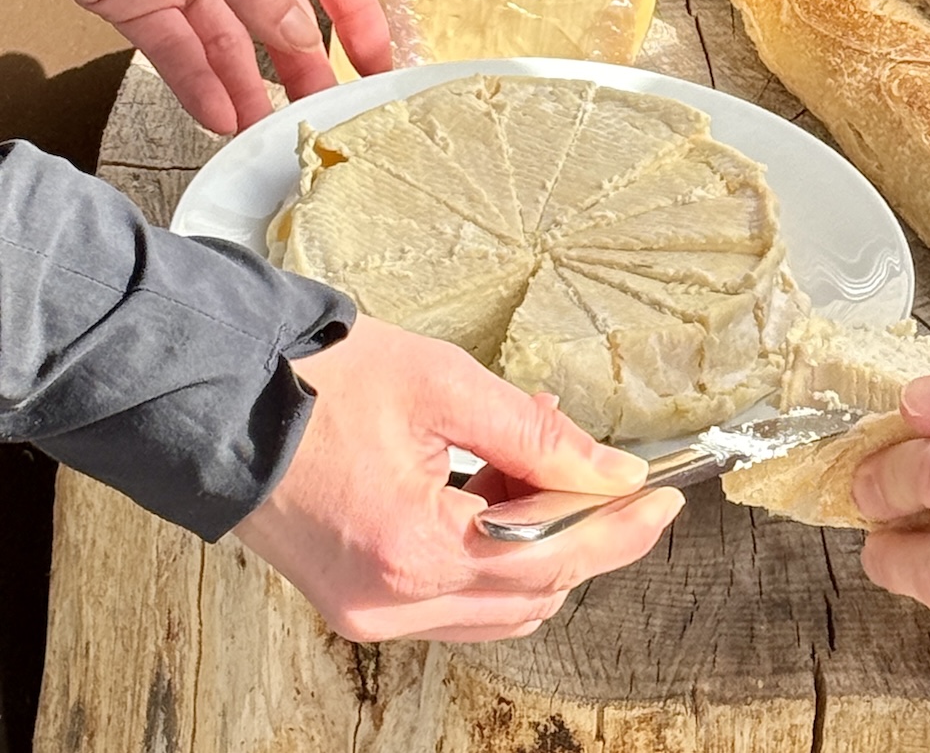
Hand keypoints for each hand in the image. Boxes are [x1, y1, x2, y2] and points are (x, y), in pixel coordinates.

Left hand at [0, 0, 392, 134]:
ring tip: (272, 127)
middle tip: (327, 108)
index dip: (356, 12)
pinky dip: (198, 83)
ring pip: (229, 42)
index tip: (378, 60)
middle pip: (281, 14)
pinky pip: (177, 51)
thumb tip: (296, 38)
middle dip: (304, 62)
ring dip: (249, 84)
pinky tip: (220, 112)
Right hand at [233, 318, 682, 642]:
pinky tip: (489, 485)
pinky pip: (451, 597)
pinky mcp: (354, 598)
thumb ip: (538, 435)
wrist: (210, 391)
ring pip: (496, 604)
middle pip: (532, 592)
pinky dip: (488, 551)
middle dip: (581, 530)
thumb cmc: (307, 377)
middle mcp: (390, 601)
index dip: (620, 529)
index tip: (663, 499)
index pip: (555, 560)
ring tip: (525, 460)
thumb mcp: (443, 385)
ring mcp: (368, 609)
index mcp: (411, 550)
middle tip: (600, 469)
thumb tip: (611, 472)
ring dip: (535, 542)